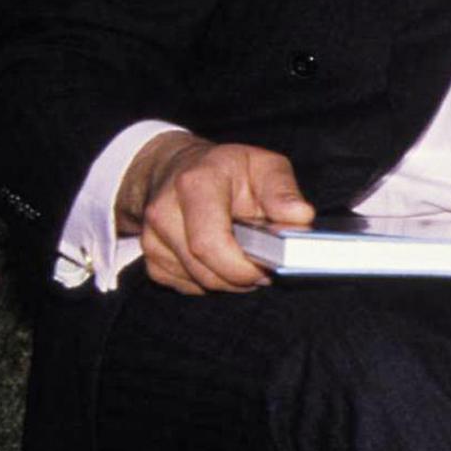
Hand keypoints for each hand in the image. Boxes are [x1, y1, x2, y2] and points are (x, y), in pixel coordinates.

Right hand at [117, 132, 314, 294]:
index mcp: (196, 184)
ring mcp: (151, 237)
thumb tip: (300, 217)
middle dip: (241, 276)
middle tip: (266, 268)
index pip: (210, 242)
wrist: (179, 168)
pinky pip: (187, 286)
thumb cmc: (228, 169)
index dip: (242, 265)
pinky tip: (223, 260)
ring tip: (248, 259)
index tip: (269, 266)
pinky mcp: (150, 258)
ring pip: (197, 281)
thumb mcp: (264, 165)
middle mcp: (164, 211)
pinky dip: (211, 280)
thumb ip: (283, 191)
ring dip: (229, 280)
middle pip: (203, 269)